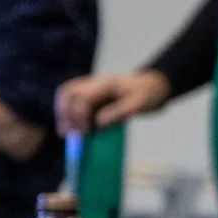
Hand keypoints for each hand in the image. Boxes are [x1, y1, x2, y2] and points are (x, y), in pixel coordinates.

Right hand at [55, 69, 169, 134]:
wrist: (153, 86)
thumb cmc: (148, 94)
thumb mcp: (139, 105)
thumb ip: (119, 113)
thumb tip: (99, 123)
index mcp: (105, 84)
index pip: (82, 98)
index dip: (80, 116)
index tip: (86, 131)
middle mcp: (94, 84)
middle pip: (67, 93)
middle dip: (65, 113)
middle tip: (68, 133)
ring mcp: (91, 89)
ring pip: (66, 96)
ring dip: (63, 114)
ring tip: (66, 133)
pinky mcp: (92, 96)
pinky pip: (73, 102)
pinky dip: (70, 115)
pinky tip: (74, 129)